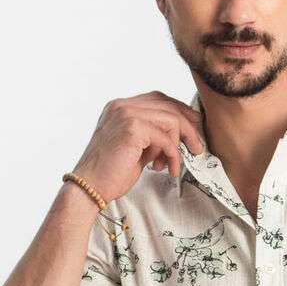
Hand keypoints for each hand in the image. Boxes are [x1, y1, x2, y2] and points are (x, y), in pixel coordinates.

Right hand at [71, 91, 205, 201]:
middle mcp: (122, 106)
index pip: (157, 99)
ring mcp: (126, 114)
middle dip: (187, 126)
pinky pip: (166, 139)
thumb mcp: (136, 148)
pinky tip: (170, 169)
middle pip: (167, 105)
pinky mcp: (133, 129)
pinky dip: (173, 155)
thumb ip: (152, 137)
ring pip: (170, 119)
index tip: (194, 124)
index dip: (179, 110)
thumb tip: (178, 136)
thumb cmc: (110, 172)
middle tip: (196, 146)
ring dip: (180, 143)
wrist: (90, 186)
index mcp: (120, 107)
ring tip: (176, 163)